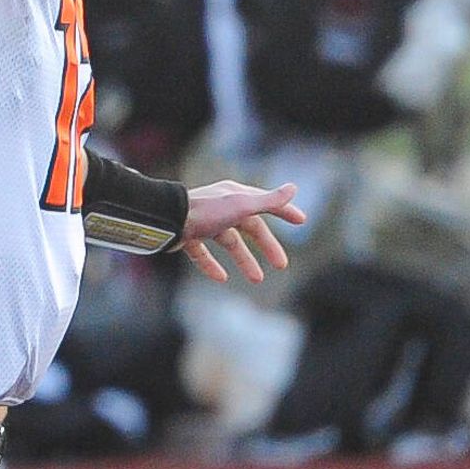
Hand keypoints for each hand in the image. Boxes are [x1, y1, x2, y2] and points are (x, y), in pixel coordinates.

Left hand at [179, 180, 302, 284]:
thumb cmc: (207, 211)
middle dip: (267, 246)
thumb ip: (268, 201)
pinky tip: (222, 278)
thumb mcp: (242, 205)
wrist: (168, 219)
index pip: (266, 203)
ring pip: (229, 242)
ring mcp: (204, 222)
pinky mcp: (188, 237)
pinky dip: (213, 265)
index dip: (284, 211)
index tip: (301, 221)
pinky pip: (203, 253)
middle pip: (250, 227)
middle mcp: (221, 207)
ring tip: (257, 280)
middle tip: (281, 265)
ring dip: (244, 260)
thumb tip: (294, 189)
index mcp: (235, 196)